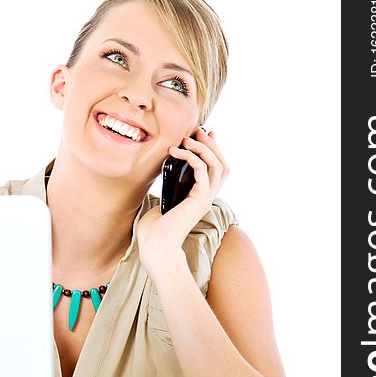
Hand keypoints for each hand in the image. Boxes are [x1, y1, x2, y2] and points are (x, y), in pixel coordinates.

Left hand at [136, 127, 229, 275]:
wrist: (154, 246)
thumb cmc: (153, 230)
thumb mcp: (159, 203)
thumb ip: (165, 189)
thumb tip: (159, 173)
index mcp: (199, 198)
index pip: (216, 171)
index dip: (213, 151)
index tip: (204, 134)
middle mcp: (207, 198)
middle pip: (222, 165)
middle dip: (212, 144)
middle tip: (199, 130)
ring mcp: (205, 199)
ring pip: (217, 166)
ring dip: (204, 148)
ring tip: (187, 138)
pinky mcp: (199, 200)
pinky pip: (203, 171)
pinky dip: (193, 158)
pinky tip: (177, 152)